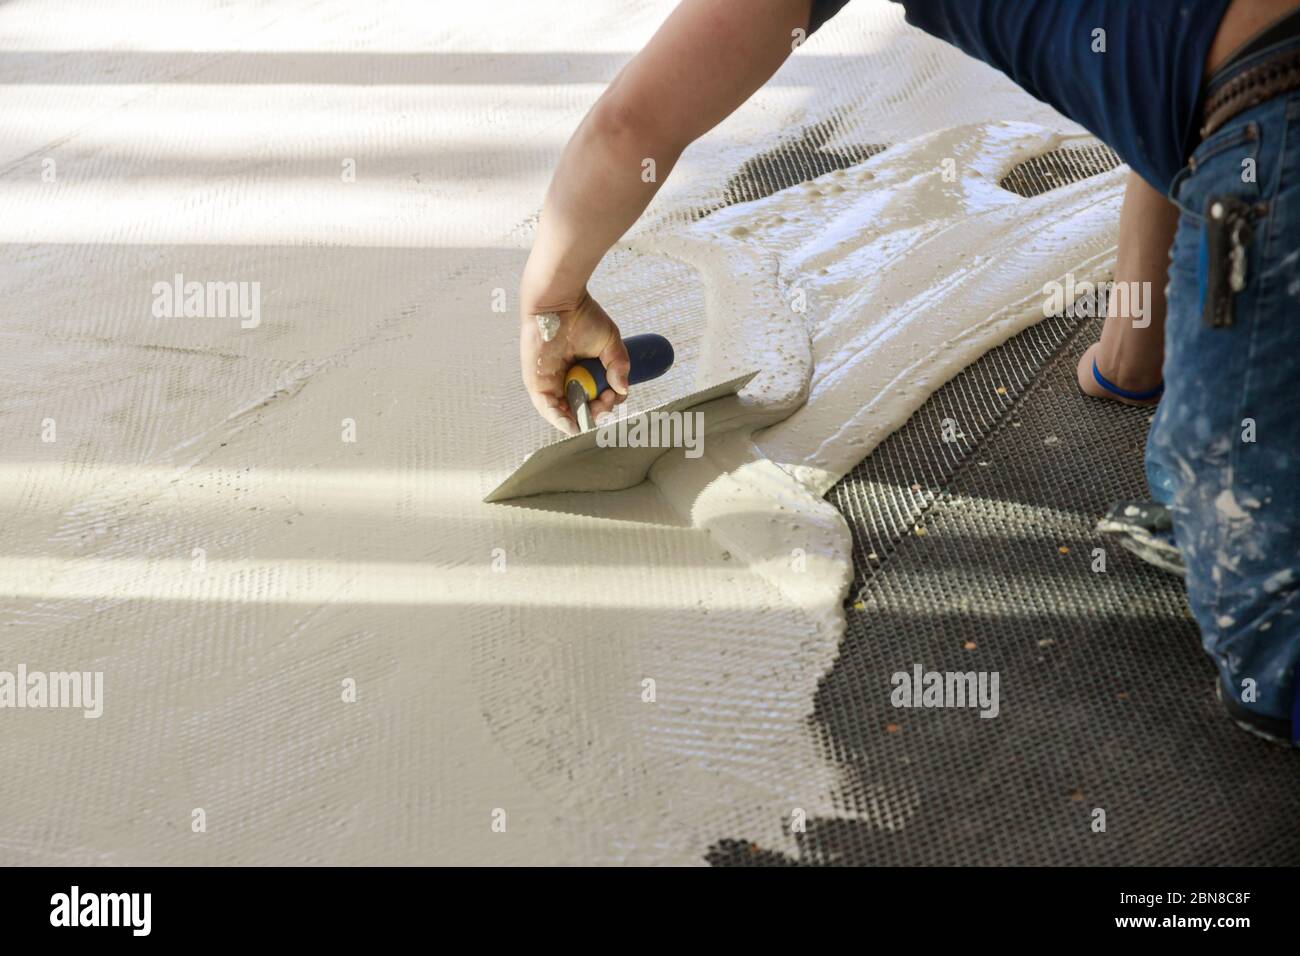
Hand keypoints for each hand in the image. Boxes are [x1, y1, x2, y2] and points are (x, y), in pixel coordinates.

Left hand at [519, 291, 630, 434]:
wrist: (559, 302)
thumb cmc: (582, 316)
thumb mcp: (609, 343)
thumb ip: (618, 366)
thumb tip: (623, 389)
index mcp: (583, 372)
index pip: (597, 397)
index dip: (608, 401)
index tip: (614, 393)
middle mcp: (567, 380)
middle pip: (582, 409)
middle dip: (597, 411)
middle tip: (605, 401)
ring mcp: (551, 384)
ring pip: (566, 413)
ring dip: (581, 418)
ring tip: (593, 413)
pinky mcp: (537, 384)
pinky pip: (548, 409)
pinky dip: (560, 420)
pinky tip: (572, 426)